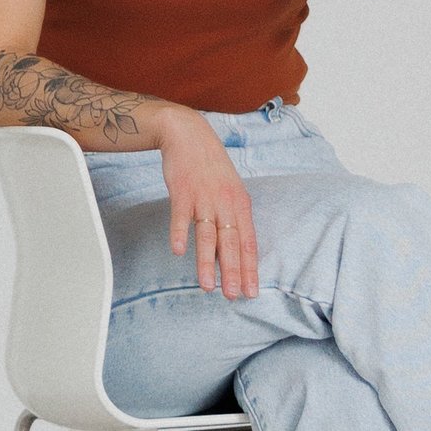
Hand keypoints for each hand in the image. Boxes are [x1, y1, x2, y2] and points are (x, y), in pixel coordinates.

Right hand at [157, 111, 258, 297]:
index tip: (252, 292)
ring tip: (207, 286)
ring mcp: (203, 197)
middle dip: (233, 272)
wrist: (189, 135)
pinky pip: (180, 216)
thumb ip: (232, 219)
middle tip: (234, 296)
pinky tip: (179, 251)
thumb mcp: (230, 191)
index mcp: (240, 204)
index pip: (249, 242)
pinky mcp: (182, 192)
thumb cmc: (211, 167)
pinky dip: (180, 233)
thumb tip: (233, 251)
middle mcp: (225, 203)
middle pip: (231, 242)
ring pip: (207, 235)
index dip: (250, 268)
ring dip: (207, 262)